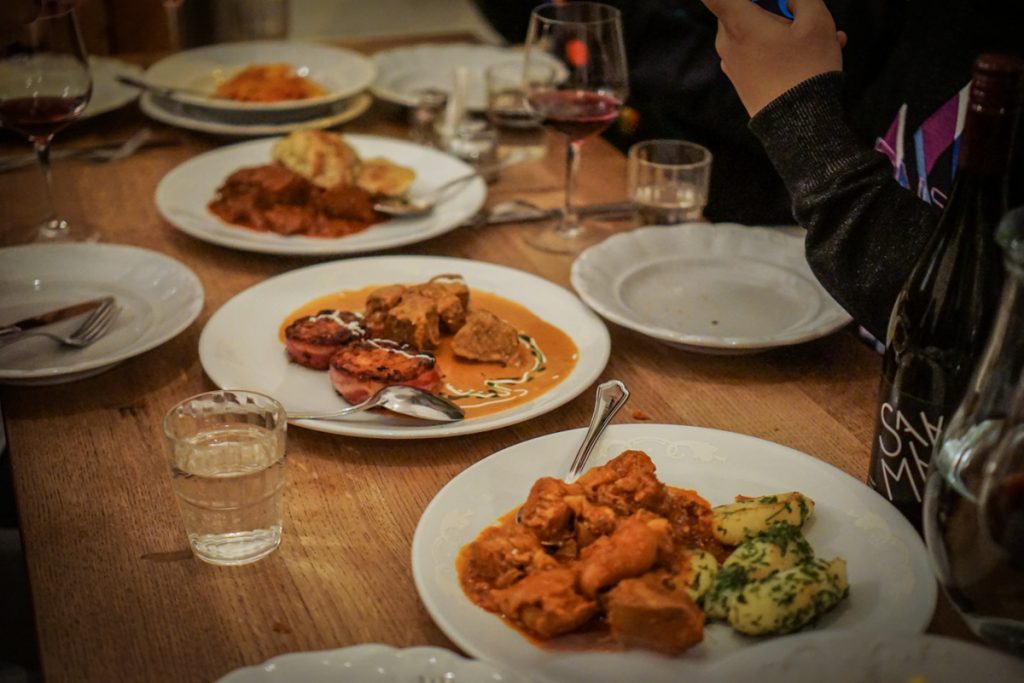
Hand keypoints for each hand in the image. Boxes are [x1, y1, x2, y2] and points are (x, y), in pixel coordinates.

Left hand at [701, 0, 846, 115]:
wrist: (798, 125)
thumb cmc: (807, 70)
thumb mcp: (816, 22)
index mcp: (739, 24)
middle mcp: (728, 43)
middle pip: (741, 7)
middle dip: (773, 5)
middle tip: (801, 13)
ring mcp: (732, 62)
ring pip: (756, 30)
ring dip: (787, 27)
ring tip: (828, 36)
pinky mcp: (741, 78)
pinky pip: (759, 51)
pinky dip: (782, 47)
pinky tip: (818, 52)